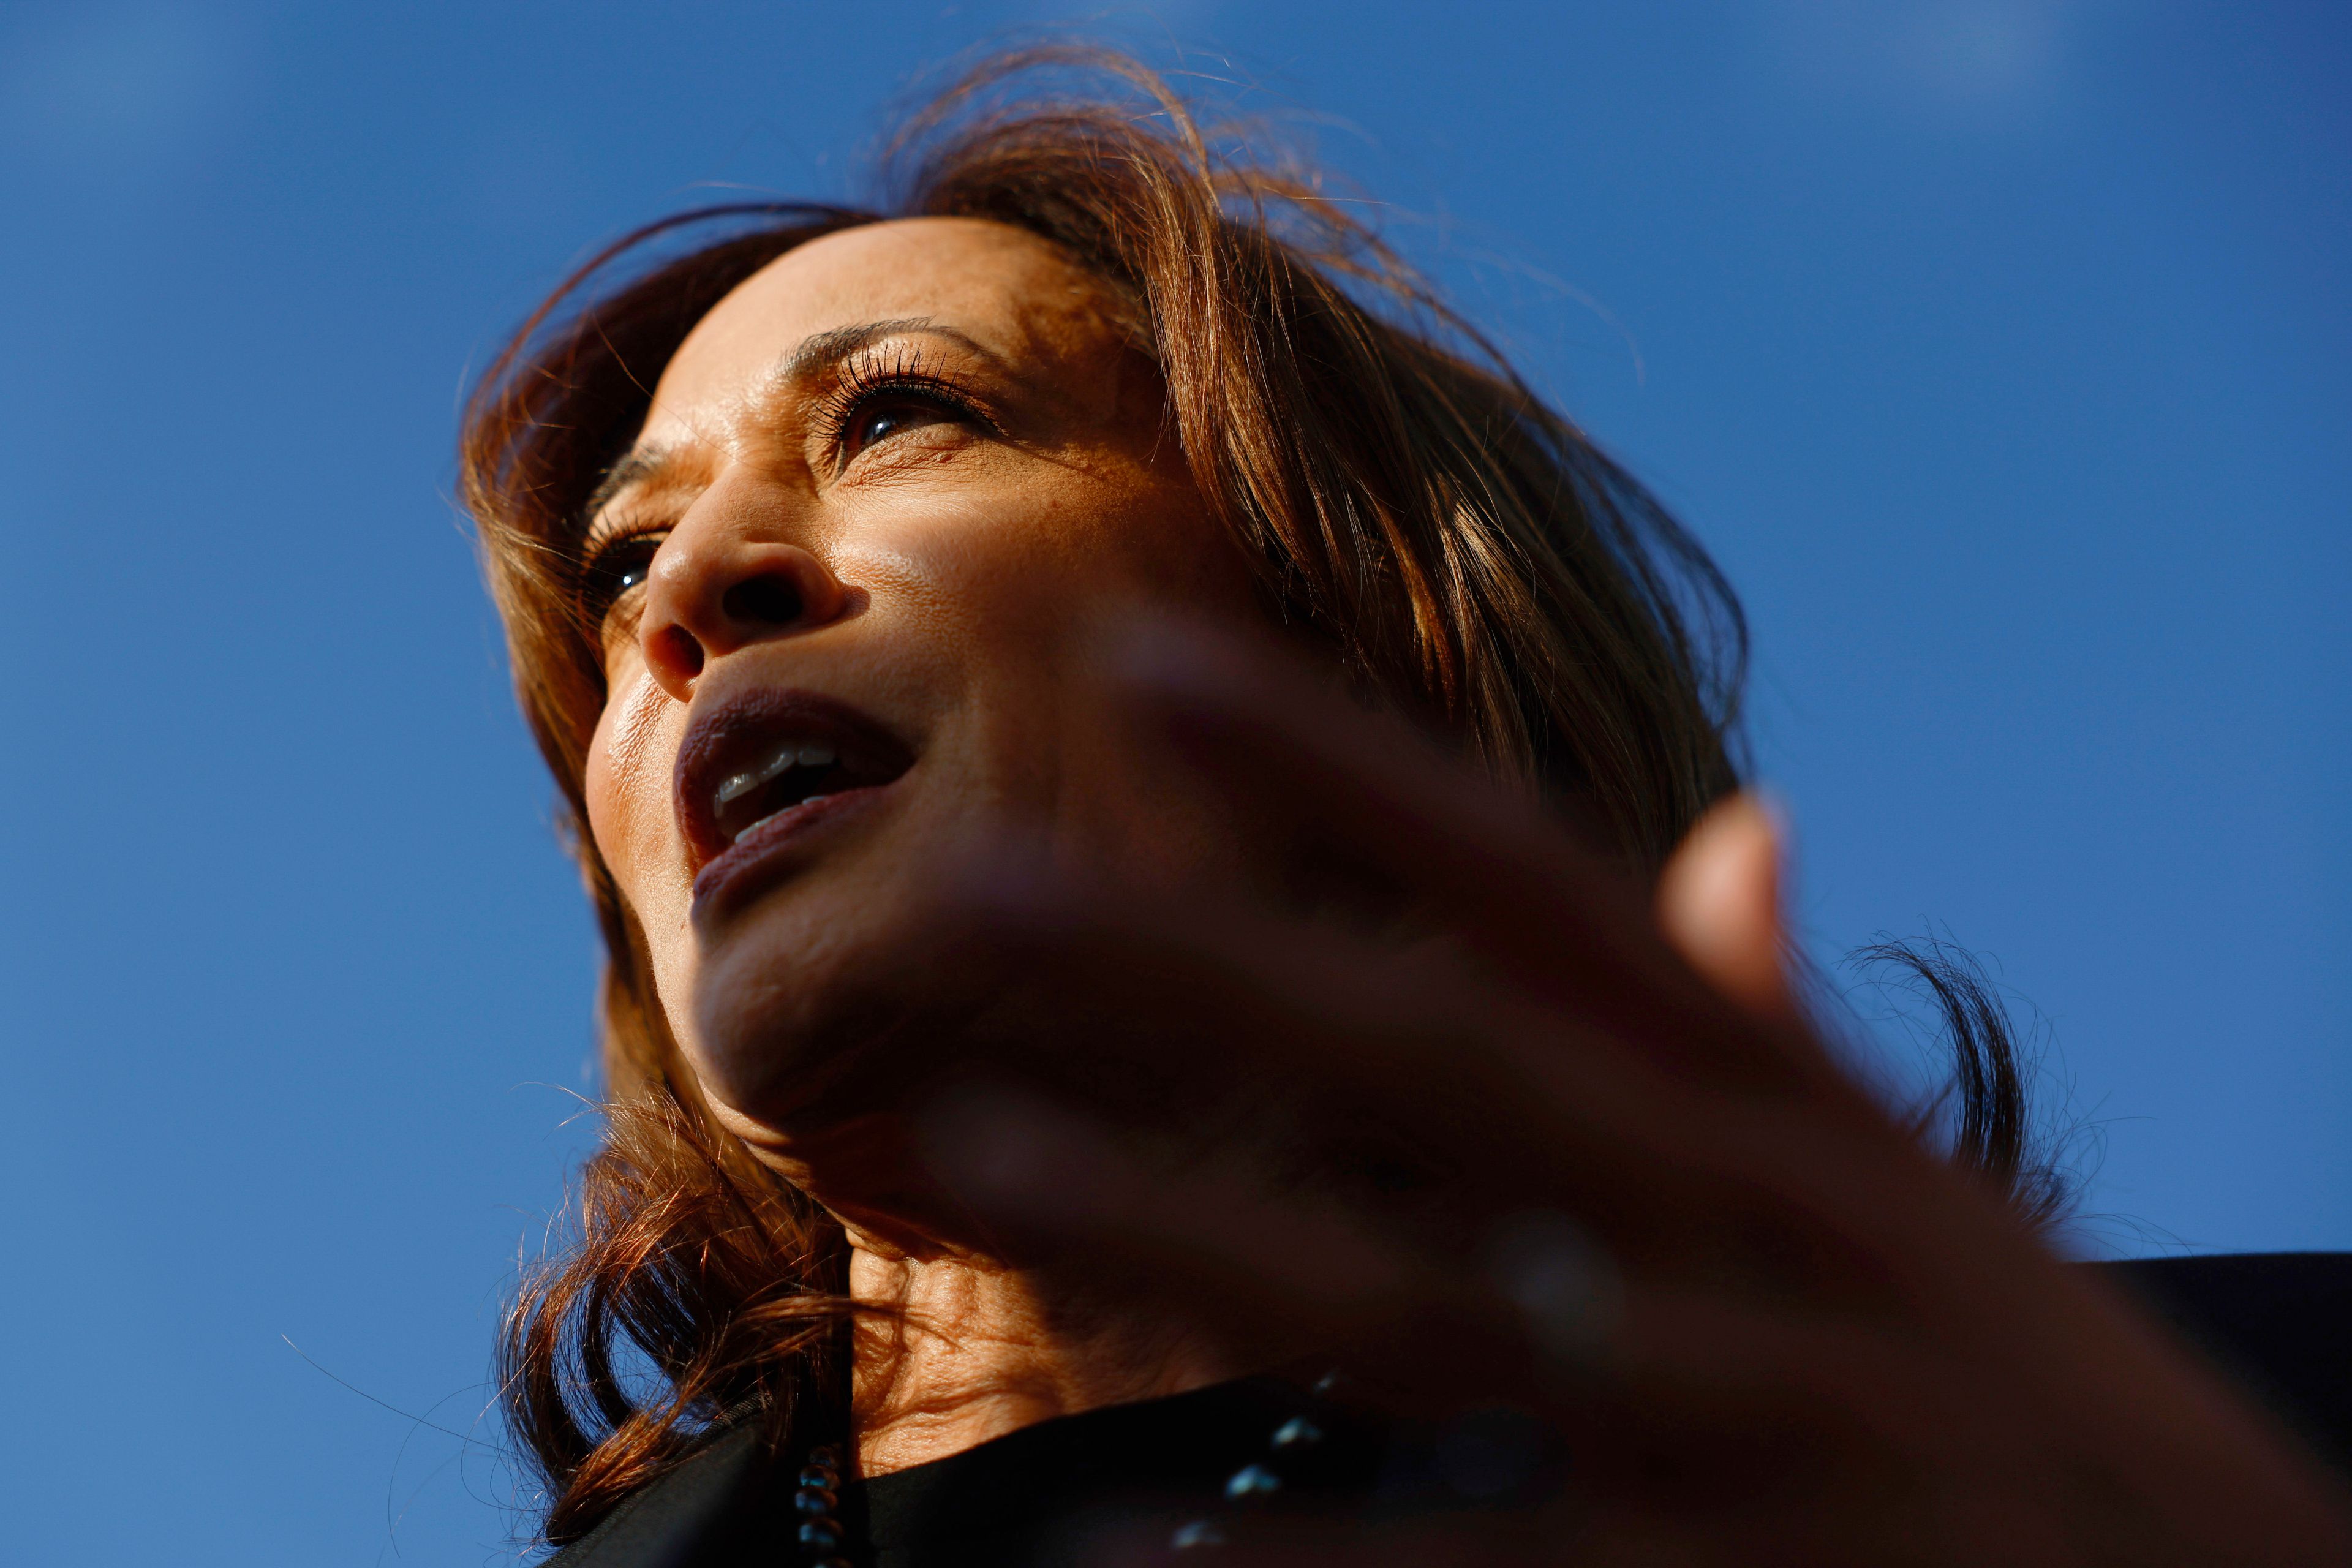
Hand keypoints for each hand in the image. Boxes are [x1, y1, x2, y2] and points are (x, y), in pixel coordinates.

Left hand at [849, 621, 2351, 1564]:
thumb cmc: (2042, 1404)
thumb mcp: (1931, 1192)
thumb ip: (1789, 1028)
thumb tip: (1731, 828)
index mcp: (1778, 1115)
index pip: (1535, 892)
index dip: (1337, 768)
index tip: (1143, 664)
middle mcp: (1759, 1229)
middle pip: (1443, 1065)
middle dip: (1209, 971)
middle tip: (979, 888)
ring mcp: (1765, 1420)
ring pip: (1435, 1301)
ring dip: (1197, 1228)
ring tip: (982, 1150)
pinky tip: (1121, 1550)